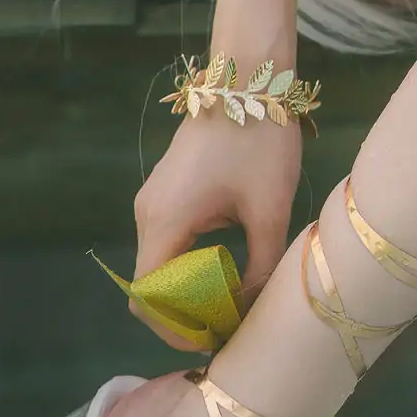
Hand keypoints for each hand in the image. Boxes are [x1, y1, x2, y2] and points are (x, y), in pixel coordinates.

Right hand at [131, 108, 302, 346]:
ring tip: (229, 300)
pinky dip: (188, 263)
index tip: (211, 339)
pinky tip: (223, 266)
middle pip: (150, 284)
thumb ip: (258, 268)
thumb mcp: (268, 211)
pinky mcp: (168, 188)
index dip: (174, 329)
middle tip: (224, 325)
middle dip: (182, 313)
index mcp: (164, 222)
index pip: (149, 298)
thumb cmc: (258, 142)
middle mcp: (147, 213)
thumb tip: (249, 310)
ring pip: (160, 263)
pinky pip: (168, 240)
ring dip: (187, 288)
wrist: (248, 76)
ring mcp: (154, 198)